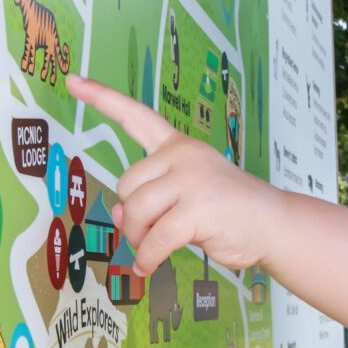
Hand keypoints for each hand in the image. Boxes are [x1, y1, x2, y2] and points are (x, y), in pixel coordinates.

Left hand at [67, 75, 283, 274]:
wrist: (274, 225)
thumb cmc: (230, 212)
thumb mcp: (184, 198)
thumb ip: (151, 198)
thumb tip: (119, 215)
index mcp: (179, 146)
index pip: (136, 116)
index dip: (102, 98)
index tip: (73, 81)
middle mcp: (183, 155)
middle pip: (127, 184)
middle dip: (132, 216)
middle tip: (149, 233)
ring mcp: (191, 179)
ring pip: (136, 210)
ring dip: (138, 238)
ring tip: (152, 249)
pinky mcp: (197, 208)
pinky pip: (155, 239)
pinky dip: (147, 258)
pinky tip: (149, 266)